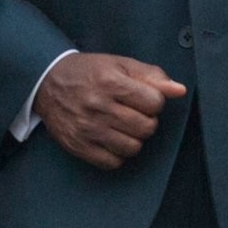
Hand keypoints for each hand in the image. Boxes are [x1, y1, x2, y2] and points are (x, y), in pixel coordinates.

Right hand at [32, 52, 181, 168]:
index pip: (154, 103)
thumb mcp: (120, 64)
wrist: (47, 82)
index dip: (153, 101)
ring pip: (133, 148)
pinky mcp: (79, 146)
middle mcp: (98, 106)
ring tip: (122, 127)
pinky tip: (111, 139)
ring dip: (133, 139)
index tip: (142, 99)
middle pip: (147, 128)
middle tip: (133, 113)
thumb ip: (151, 76)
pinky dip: (117, 154)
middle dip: (146, 121)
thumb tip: (179, 90)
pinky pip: (113, 162)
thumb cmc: (89, 72)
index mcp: (111, 82)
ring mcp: (87, 129)